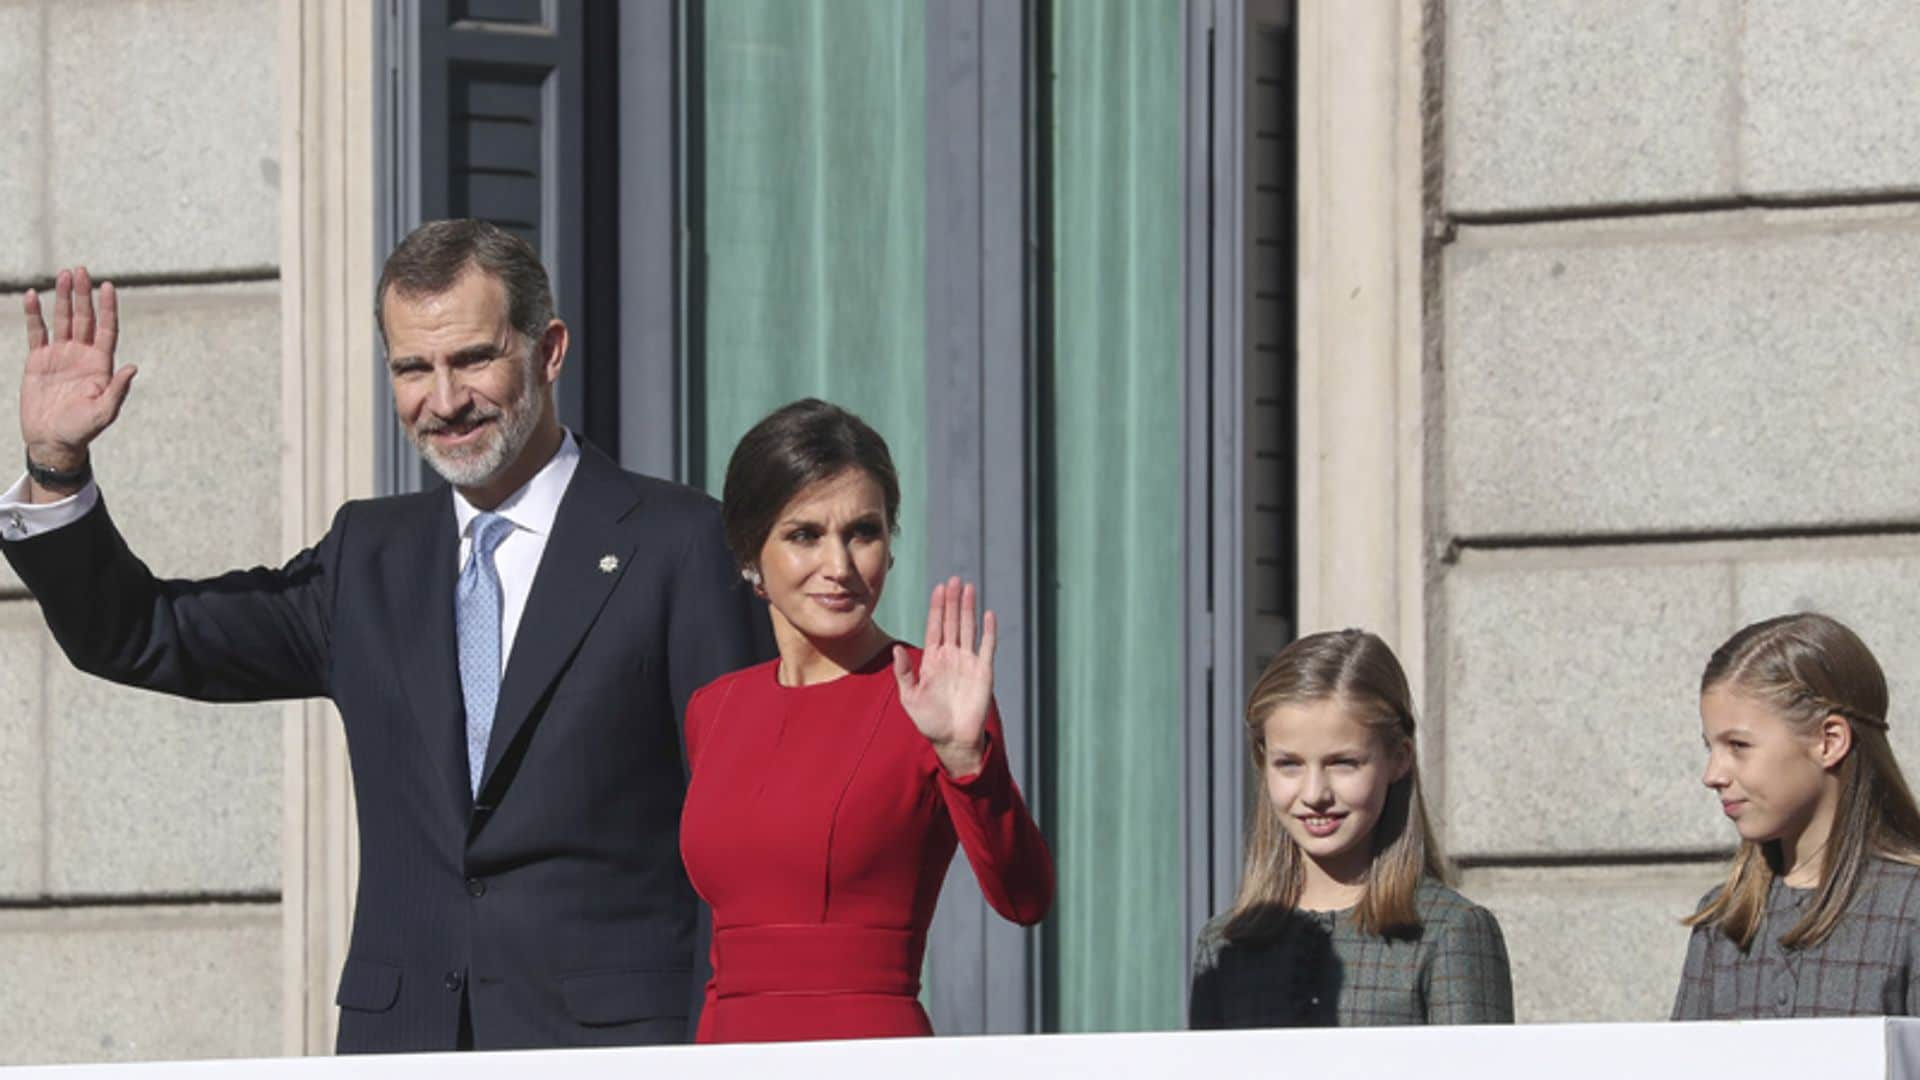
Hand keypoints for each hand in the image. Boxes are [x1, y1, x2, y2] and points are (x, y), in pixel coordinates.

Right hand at [21, 267, 135, 491]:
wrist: (52, 440)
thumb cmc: (82, 429)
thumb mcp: (103, 412)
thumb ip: (118, 390)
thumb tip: (133, 367)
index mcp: (101, 364)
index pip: (107, 328)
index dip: (107, 308)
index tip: (107, 286)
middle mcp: (82, 354)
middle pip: (84, 317)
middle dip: (83, 295)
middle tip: (81, 270)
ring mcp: (60, 355)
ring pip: (62, 320)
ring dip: (62, 298)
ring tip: (63, 274)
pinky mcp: (38, 360)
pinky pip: (36, 332)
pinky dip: (34, 314)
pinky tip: (33, 296)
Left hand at [893, 576, 996, 777]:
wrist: (953, 741)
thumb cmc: (929, 721)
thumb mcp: (910, 697)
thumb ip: (904, 673)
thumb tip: (896, 648)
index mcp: (933, 660)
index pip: (935, 627)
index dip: (937, 608)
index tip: (939, 588)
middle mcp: (951, 657)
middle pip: (952, 622)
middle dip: (953, 601)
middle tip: (954, 580)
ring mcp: (968, 662)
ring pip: (968, 629)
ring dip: (969, 609)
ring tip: (969, 588)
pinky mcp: (984, 672)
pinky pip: (987, 647)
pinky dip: (989, 631)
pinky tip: (989, 615)